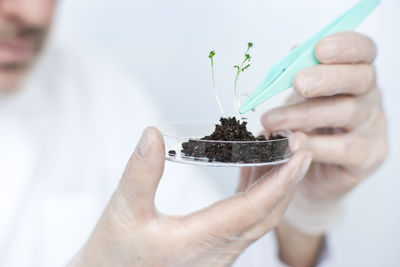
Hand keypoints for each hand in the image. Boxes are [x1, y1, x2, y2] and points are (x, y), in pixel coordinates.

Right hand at [68, 127, 311, 266]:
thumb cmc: (115, 254)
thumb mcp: (123, 211)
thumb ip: (140, 174)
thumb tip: (151, 135)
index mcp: (200, 242)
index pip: (253, 210)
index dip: (280, 181)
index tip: (301, 155)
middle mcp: (219, 251)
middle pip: (267, 214)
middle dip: (289, 180)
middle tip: (301, 145)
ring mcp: (219, 252)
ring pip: (259, 218)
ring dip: (274, 185)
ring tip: (281, 151)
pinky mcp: (214, 247)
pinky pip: (246, 220)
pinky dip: (255, 194)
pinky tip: (251, 171)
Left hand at [261, 32, 386, 265]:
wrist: (307, 171)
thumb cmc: (297, 127)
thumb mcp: (291, 100)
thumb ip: (290, 80)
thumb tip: (283, 61)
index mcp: (350, 75)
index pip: (360, 51)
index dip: (345, 46)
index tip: (319, 46)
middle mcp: (367, 97)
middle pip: (358, 79)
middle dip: (327, 79)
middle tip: (299, 83)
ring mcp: (371, 128)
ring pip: (345, 115)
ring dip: (307, 116)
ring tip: (273, 122)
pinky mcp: (366, 158)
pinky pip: (342, 150)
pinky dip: (316, 146)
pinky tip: (295, 146)